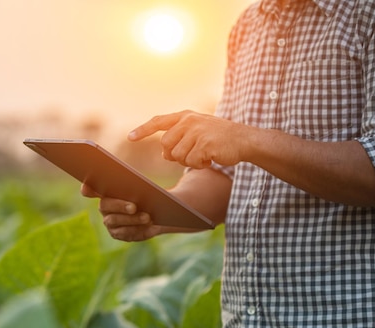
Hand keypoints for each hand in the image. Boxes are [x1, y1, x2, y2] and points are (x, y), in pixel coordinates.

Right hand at [80, 183, 162, 241]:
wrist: (157, 211)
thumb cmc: (147, 193)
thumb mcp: (144, 184)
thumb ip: (134, 180)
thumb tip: (130, 171)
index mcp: (104, 191)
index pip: (89, 188)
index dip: (87, 187)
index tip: (88, 187)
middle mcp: (103, 207)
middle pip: (105, 206)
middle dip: (120, 206)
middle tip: (134, 205)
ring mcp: (110, 222)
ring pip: (115, 222)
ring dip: (132, 220)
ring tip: (147, 216)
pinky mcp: (119, 234)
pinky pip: (126, 234)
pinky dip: (138, 230)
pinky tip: (149, 226)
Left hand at [128, 110, 252, 167]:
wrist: (244, 140)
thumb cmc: (219, 139)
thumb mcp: (197, 133)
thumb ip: (179, 138)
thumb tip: (164, 154)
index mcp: (185, 116)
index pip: (158, 121)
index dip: (143, 130)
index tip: (130, 137)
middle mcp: (189, 121)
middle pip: (165, 145)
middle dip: (175, 155)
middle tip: (193, 153)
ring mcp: (197, 131)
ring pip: (177, 155)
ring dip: (190, 160)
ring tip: (205, 154)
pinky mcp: (204, 143)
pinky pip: (191, 161)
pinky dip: (200, 164)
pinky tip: (211, 159)